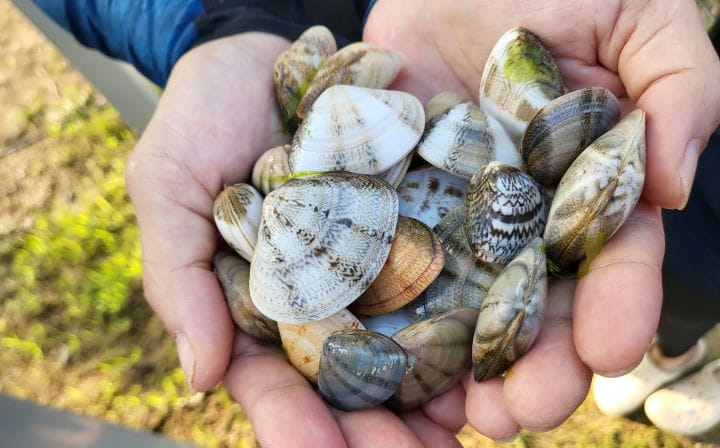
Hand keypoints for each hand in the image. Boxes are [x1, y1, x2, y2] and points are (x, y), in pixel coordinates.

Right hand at [126, 33, 463, 446]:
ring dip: (439, 400)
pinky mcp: (428, 228)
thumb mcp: (171, 183)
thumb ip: (175, 274)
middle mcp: (330, 300)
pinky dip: (478, 321)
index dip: (292, 422)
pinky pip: (458, 280)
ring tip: (470, 429)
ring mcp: (383, 268)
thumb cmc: (206, 116)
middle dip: (376, 433)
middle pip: (354, 384)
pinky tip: (500, 358)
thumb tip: (199, 379)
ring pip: (414, 349)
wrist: (278, 52)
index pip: (274, 380)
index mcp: (263, 304)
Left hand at [365, 0, 719, 439]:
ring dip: (462, 362)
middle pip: (533, 302)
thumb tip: (672, 183)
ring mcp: (453, 212)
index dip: (616, 307)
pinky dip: (386, 307)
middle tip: (524, 411)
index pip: (611, 260)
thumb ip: (678, 89)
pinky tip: (383, 354)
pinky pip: (388, 254)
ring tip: (463, 413)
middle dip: (534, 361)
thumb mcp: (640, 15)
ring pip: (461, 299)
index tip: (610, 349)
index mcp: (587, 186)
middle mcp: (521, 214)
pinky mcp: (394, 197)